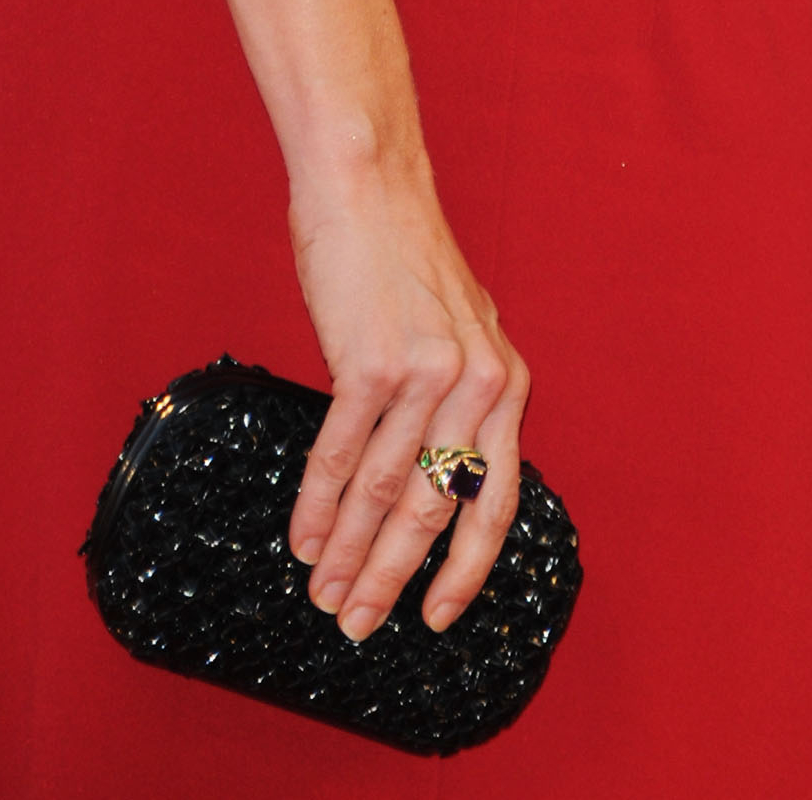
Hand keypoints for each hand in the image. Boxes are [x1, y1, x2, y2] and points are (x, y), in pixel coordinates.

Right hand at [286, 168, 530, 638]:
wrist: (370, 187)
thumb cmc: (405, 260)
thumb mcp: (461, 332)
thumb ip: (458, 401)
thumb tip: (434, 484)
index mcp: (509, 381)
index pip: (496, 500)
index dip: (467, 567)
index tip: (438, 616)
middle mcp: (481, 382)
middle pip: (438, 510)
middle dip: (394, 577)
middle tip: (359, 624)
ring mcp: (429, 374)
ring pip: (386, 492)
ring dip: (349, 553)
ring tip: (324, 596)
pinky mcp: (374, 364)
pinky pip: (342, 456)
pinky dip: (317, 506)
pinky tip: (302, 539)